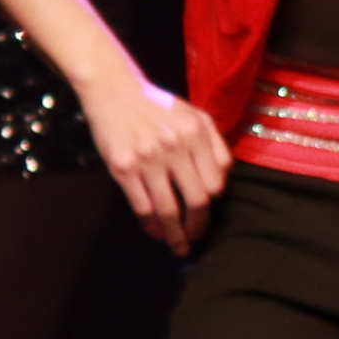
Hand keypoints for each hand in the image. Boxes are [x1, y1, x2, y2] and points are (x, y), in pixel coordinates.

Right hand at [77, 72, 232, 253]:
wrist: (115, 92)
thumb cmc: (160, 107)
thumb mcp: (196, 115)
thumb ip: (215, 145)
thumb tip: (223, 181)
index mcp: (196, 134)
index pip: (215, 182)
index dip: (214, 202)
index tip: (208, 211)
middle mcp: (174, 148)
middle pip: (196, 200)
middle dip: (198, 225)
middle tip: (196, 238)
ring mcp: (147, 160)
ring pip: (168, 208)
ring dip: (175, 233)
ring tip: (179, 245)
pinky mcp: (122, 168)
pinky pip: (141, 205)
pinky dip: (150, 225)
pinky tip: (155, 233)